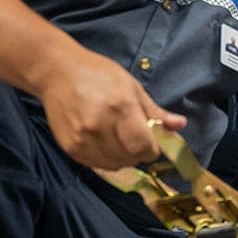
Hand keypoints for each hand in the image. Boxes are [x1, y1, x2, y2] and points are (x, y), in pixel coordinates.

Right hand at [35, 48, 185, 169]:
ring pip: (115, 165)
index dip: (153, 148)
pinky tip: (105, 142)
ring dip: (124, 158)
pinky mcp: (70, 148)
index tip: (152, 140)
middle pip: (131, 158)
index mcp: (120, 108)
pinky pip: (97, 165)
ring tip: (119, 138)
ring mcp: (82, 139)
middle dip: (139, 152)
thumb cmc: (98, 74)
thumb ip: (155, 112)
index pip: (144, 146)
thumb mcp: (132, 87)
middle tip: (135, 137)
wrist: (57, 72)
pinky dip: (107, 159)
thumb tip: (180, 124)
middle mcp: (99, 126)